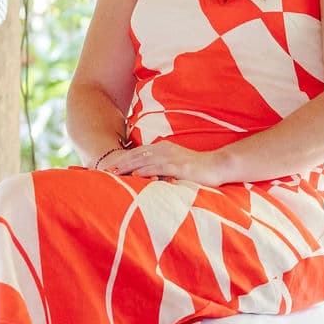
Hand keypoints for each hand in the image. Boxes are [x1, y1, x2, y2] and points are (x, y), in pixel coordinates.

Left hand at [95, 139, 229, 185]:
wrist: (217, 165)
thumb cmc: (197, 168)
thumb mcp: (176, 165)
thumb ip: (162, 167)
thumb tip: (147, 175)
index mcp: (163, 148)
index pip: (138, 153)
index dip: (123, 160)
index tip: (110, 168)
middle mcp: (165, 150)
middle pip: (138, 155)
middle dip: (121, 163)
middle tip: (106, 171)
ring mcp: (172, 157)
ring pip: (145, 160)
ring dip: (129, 167)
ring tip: (116, 173)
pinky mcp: (179, 166)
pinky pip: (160, 168)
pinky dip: (147, 171)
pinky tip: (137, 175)